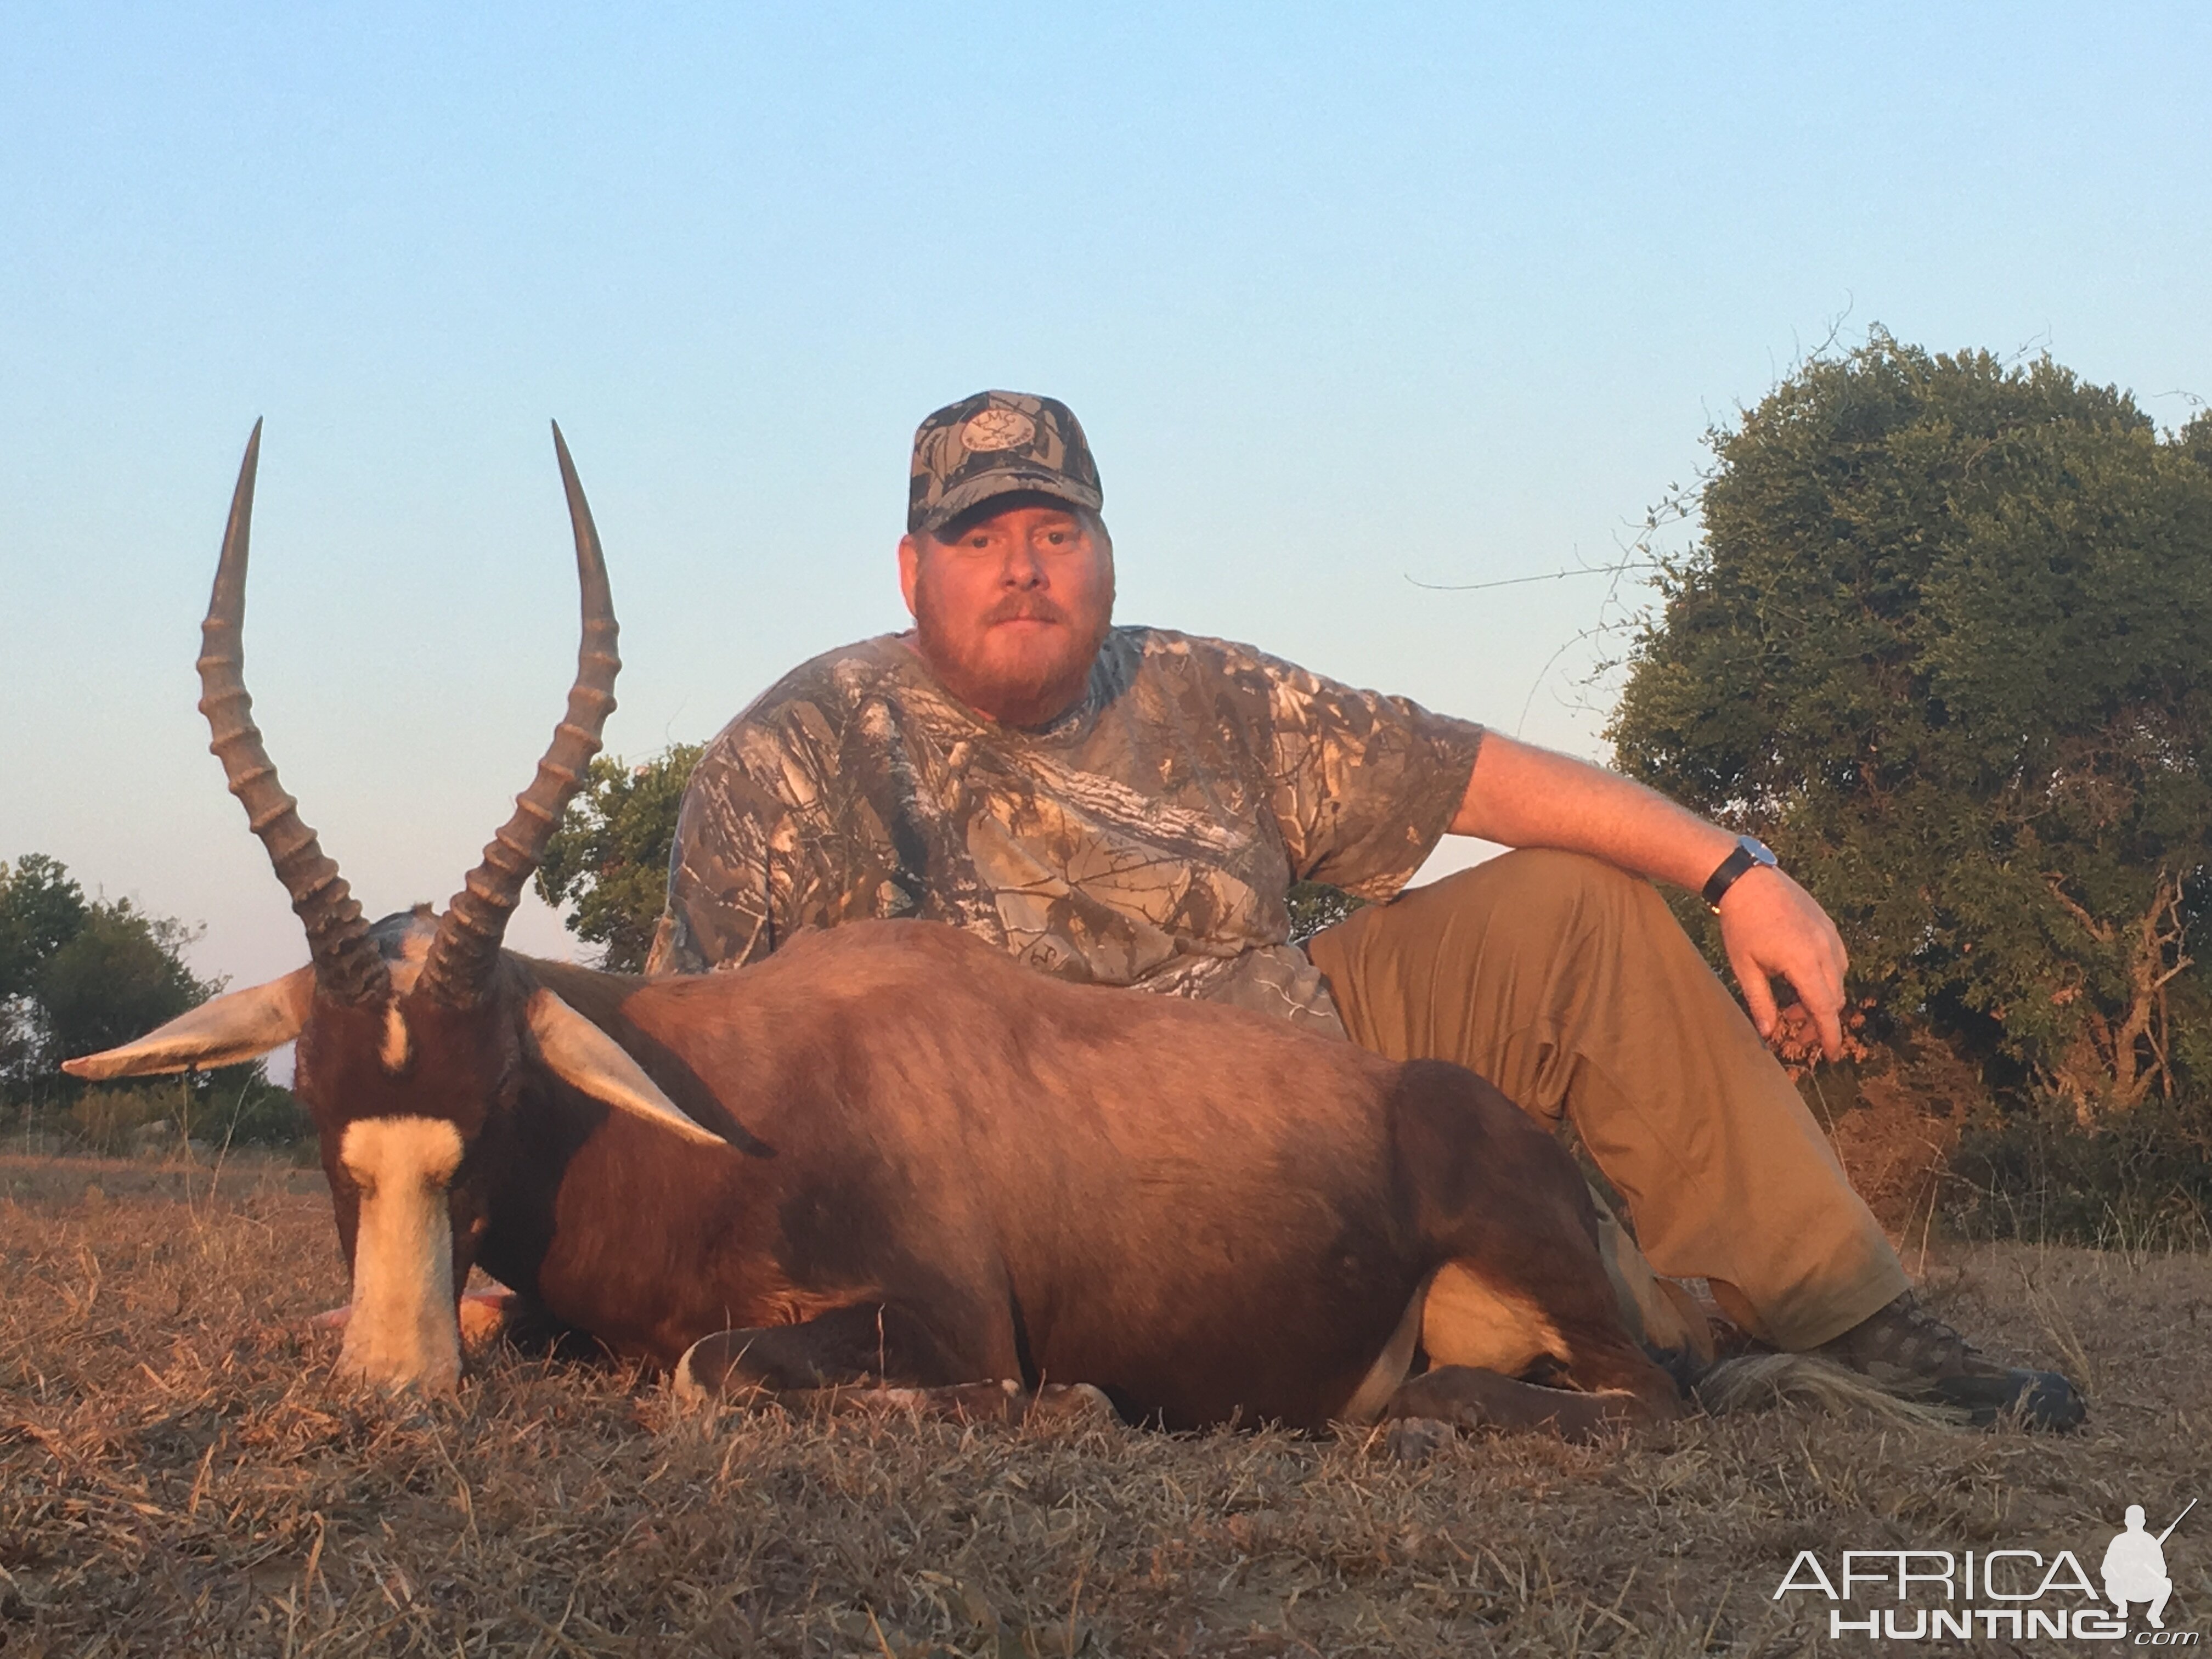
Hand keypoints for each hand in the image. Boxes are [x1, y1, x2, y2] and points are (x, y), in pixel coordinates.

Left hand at [1715, 867, 1849, 1059]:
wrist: (1747, 880)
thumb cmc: (1741, 924)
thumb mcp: (1745, 967)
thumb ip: (1760, 1002)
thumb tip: (1769, 1034)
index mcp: (1804, 962)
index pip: (1825, 1008)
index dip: (1830, 1035)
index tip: (1830, 1055)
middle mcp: (1824, 949)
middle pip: (1834, 998)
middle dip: (1820, 1020)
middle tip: (1796, 1030)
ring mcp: (1830, 935)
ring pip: (1838, 979)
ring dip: (1822, 998)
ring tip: (1793, 1003)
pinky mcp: (1829, 926)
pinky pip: (1838, 959)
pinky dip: (1826, 977)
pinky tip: (1802, 977)